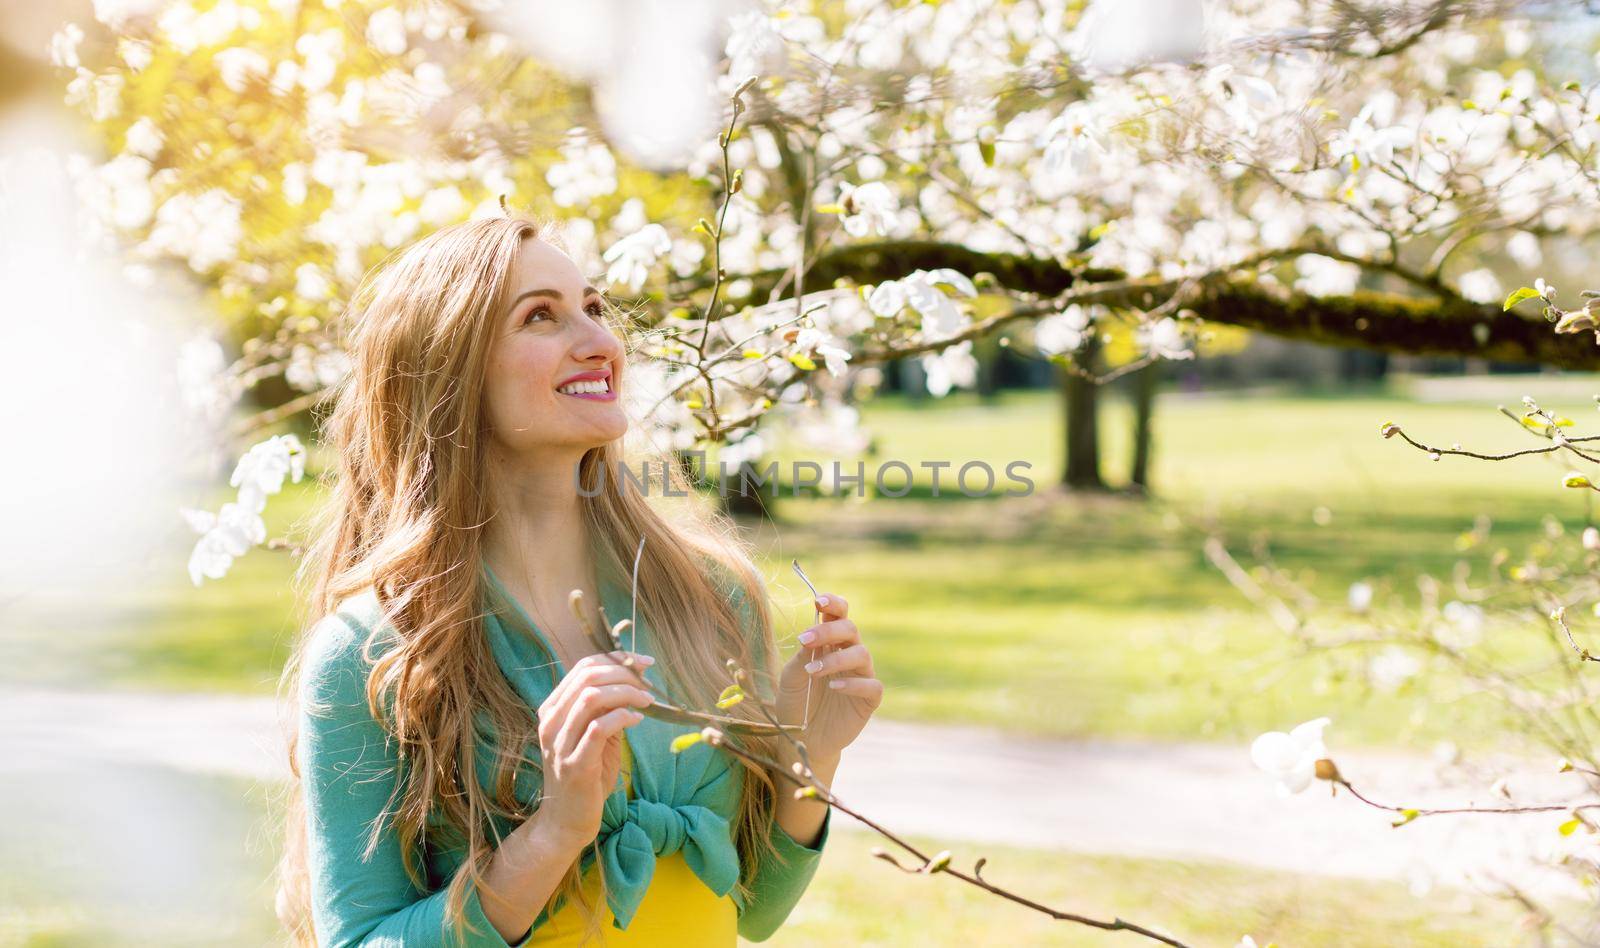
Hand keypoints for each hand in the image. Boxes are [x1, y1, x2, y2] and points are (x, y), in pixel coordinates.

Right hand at [533, 651, 655, 850]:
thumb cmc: (586, 776)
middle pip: (588, 677)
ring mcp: (559, 744)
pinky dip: (622, 718)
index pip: (582, 668)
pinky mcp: (574, 765)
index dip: (616, 659)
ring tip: (647, 700)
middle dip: (624, 673)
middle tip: (648, 682)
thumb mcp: (595, 735)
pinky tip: (637, 720)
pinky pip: (598, 729)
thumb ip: (607, 709)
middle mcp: (550, 722)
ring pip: (591, 698)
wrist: (566, 821)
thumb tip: (634, 681)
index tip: (644, 663)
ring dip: (626, 693)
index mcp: (553, 709)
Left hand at [775, 593, 881, 761]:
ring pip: (862, 654)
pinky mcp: (869, 700)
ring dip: (836, 659)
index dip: (833, 604)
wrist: (803, 739)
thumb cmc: (796, 703)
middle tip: (806, 639)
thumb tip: (810, 636)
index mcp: (830, 644)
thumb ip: (802, 657)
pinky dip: (854, 684)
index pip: (839, 615)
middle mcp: (848, 655)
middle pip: (850, 629)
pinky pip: (872, 685)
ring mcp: (861, 676)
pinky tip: (834, 687)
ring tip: (814, 671)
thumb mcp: (791, 678)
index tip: (819, 601)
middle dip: (829, 631)